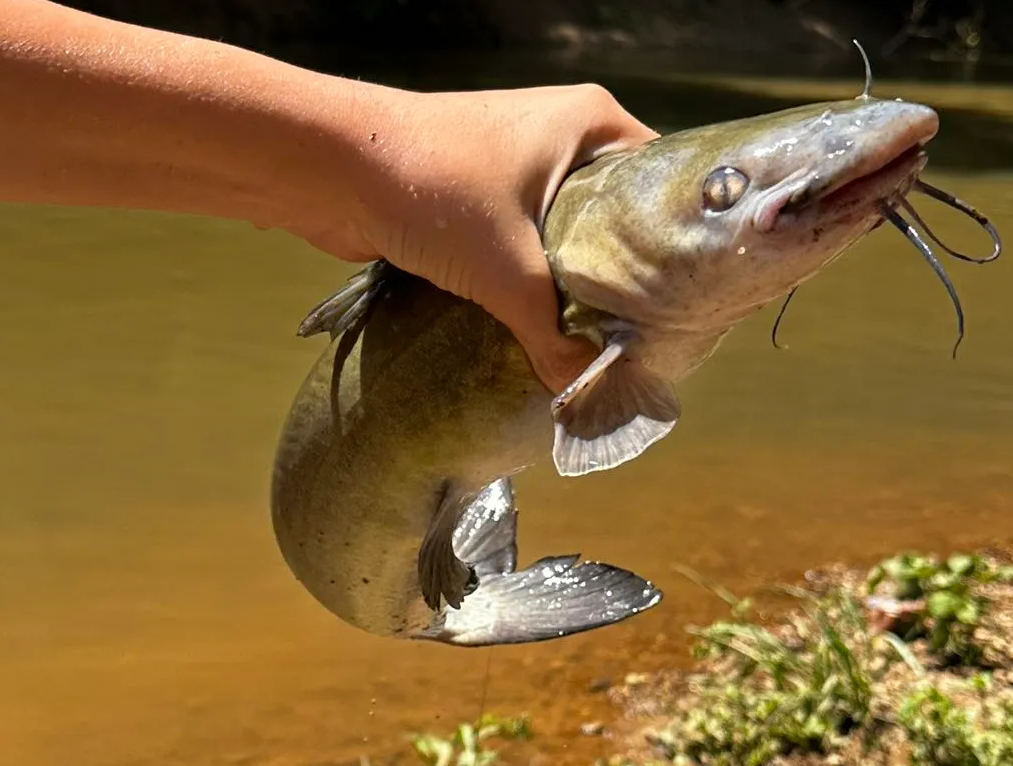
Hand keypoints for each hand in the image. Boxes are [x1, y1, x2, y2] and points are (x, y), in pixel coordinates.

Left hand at [309, 84, 656, 393]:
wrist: (333, 168)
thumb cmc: (433, 187)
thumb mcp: (508, 270)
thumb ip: (553, 335)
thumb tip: (583, 394)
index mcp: (592, 125)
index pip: (658, 187)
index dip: (671, 248)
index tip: (679, 307)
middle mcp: (562, 139)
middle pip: (613, 222)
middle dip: (617, 282)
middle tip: (636, 341)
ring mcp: (517, 170)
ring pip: (563, 242)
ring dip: (567, 291)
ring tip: (593, 347)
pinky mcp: (478, 204)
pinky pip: (521, 252)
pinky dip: (527, 289)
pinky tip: (538, 334)